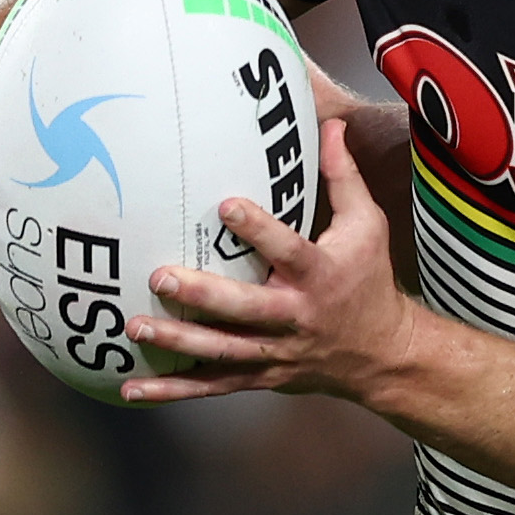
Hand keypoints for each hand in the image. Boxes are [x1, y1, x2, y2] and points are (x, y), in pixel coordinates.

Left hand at [121, 120, 423, 402]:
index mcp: (320, 275)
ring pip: (223, 351)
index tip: (225, 205)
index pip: (288, 250)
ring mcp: (275, 351)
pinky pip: (213, 385)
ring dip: (178, 341)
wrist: (382, 355)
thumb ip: (343, 177)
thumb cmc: (369, 280)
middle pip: (245, 309)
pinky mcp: (261, 375)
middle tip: (160, 276)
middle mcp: (296, 317)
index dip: (259, 229)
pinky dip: (173, 390)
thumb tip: (331, 124)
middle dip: (202, 296)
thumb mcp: (367, 226)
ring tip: (136, 325)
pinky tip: (132, 389)